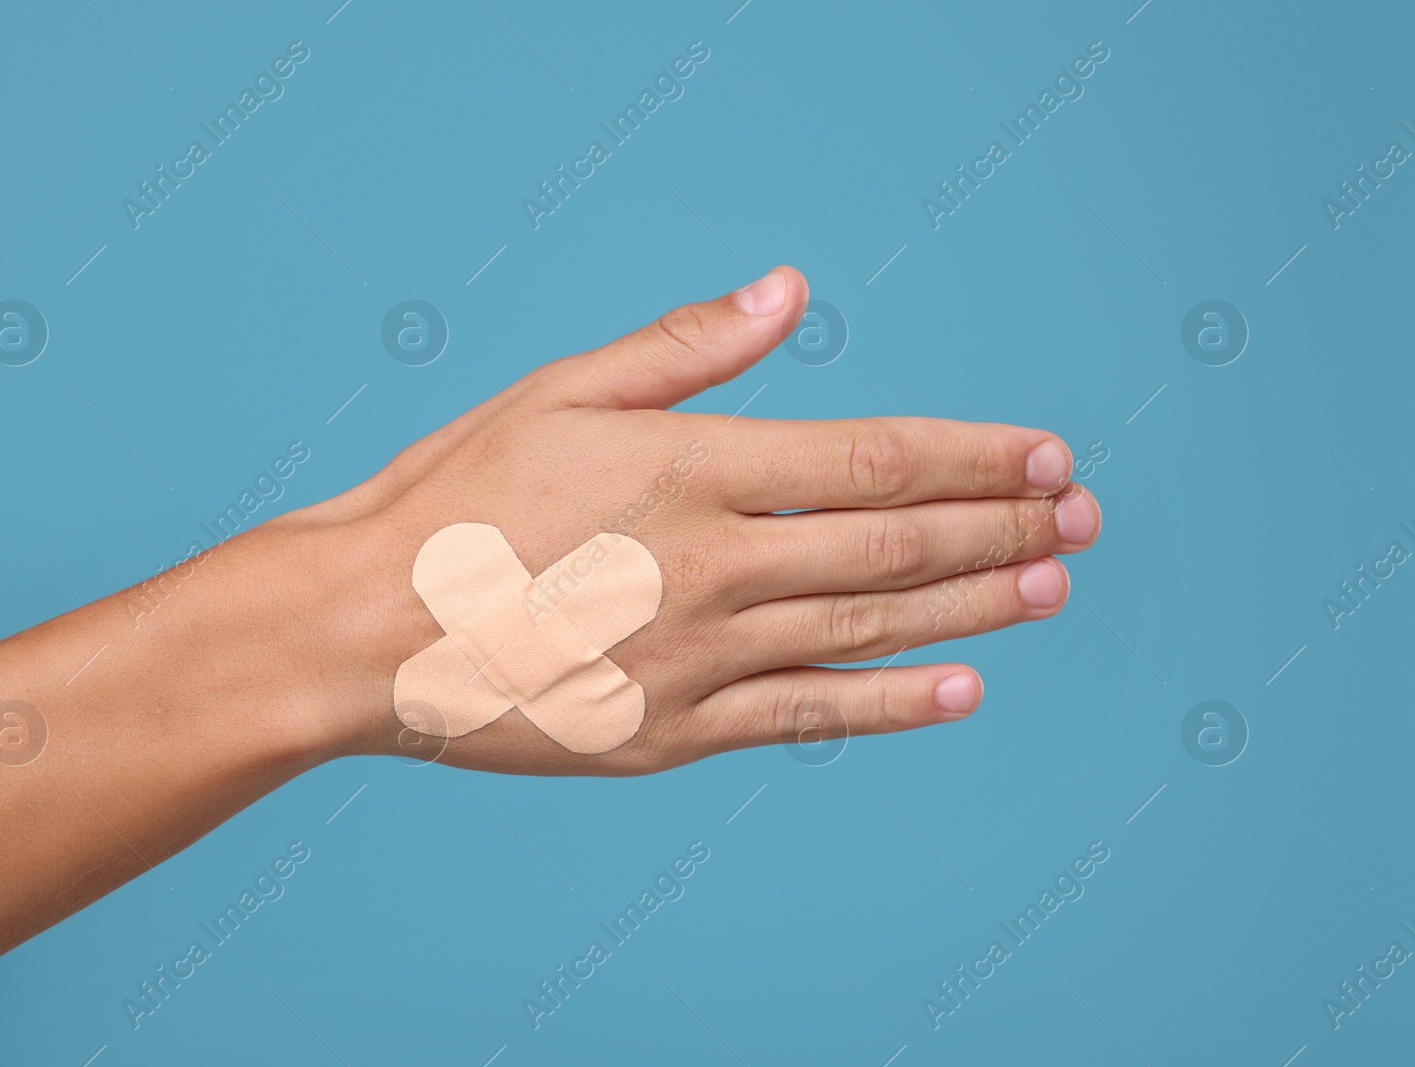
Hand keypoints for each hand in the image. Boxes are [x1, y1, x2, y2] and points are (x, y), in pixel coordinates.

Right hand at [290, 266, 1100, 773]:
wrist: (363, 629)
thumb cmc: (452, 499)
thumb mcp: (560, 392)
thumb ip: (686, 349)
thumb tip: (788, 291)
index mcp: (691, 470)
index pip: (874, 460)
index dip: (976, 457)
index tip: (1050, 455)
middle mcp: (714, 567)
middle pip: (894, 545)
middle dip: (1002, 527)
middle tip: (1082, 518)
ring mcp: (699, 659)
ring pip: (869, 628)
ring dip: (974, 607)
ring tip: (1053, 588)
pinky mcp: (673, 733)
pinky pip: (806, 718)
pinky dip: (890, 705)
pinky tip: (960, 692)